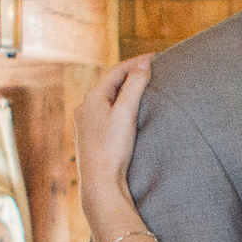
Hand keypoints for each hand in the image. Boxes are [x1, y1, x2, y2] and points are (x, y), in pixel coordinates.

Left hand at [74, 56, 153, 226]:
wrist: (100, 183)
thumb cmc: (112, 148)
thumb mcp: (126, 113)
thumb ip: (135, 86)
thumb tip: (143, 64)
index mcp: (92, 98)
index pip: (116, 71)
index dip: (136, 62)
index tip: (156, 57)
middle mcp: (85, 108)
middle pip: (111, 83)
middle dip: (131, 74)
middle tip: (152, 69)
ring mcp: (86, 123)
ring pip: (108, 98)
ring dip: (125, 90)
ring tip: (143, 87)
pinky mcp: (91, 137)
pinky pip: (106, 112)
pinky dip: (119, 105)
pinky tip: (128, 112)